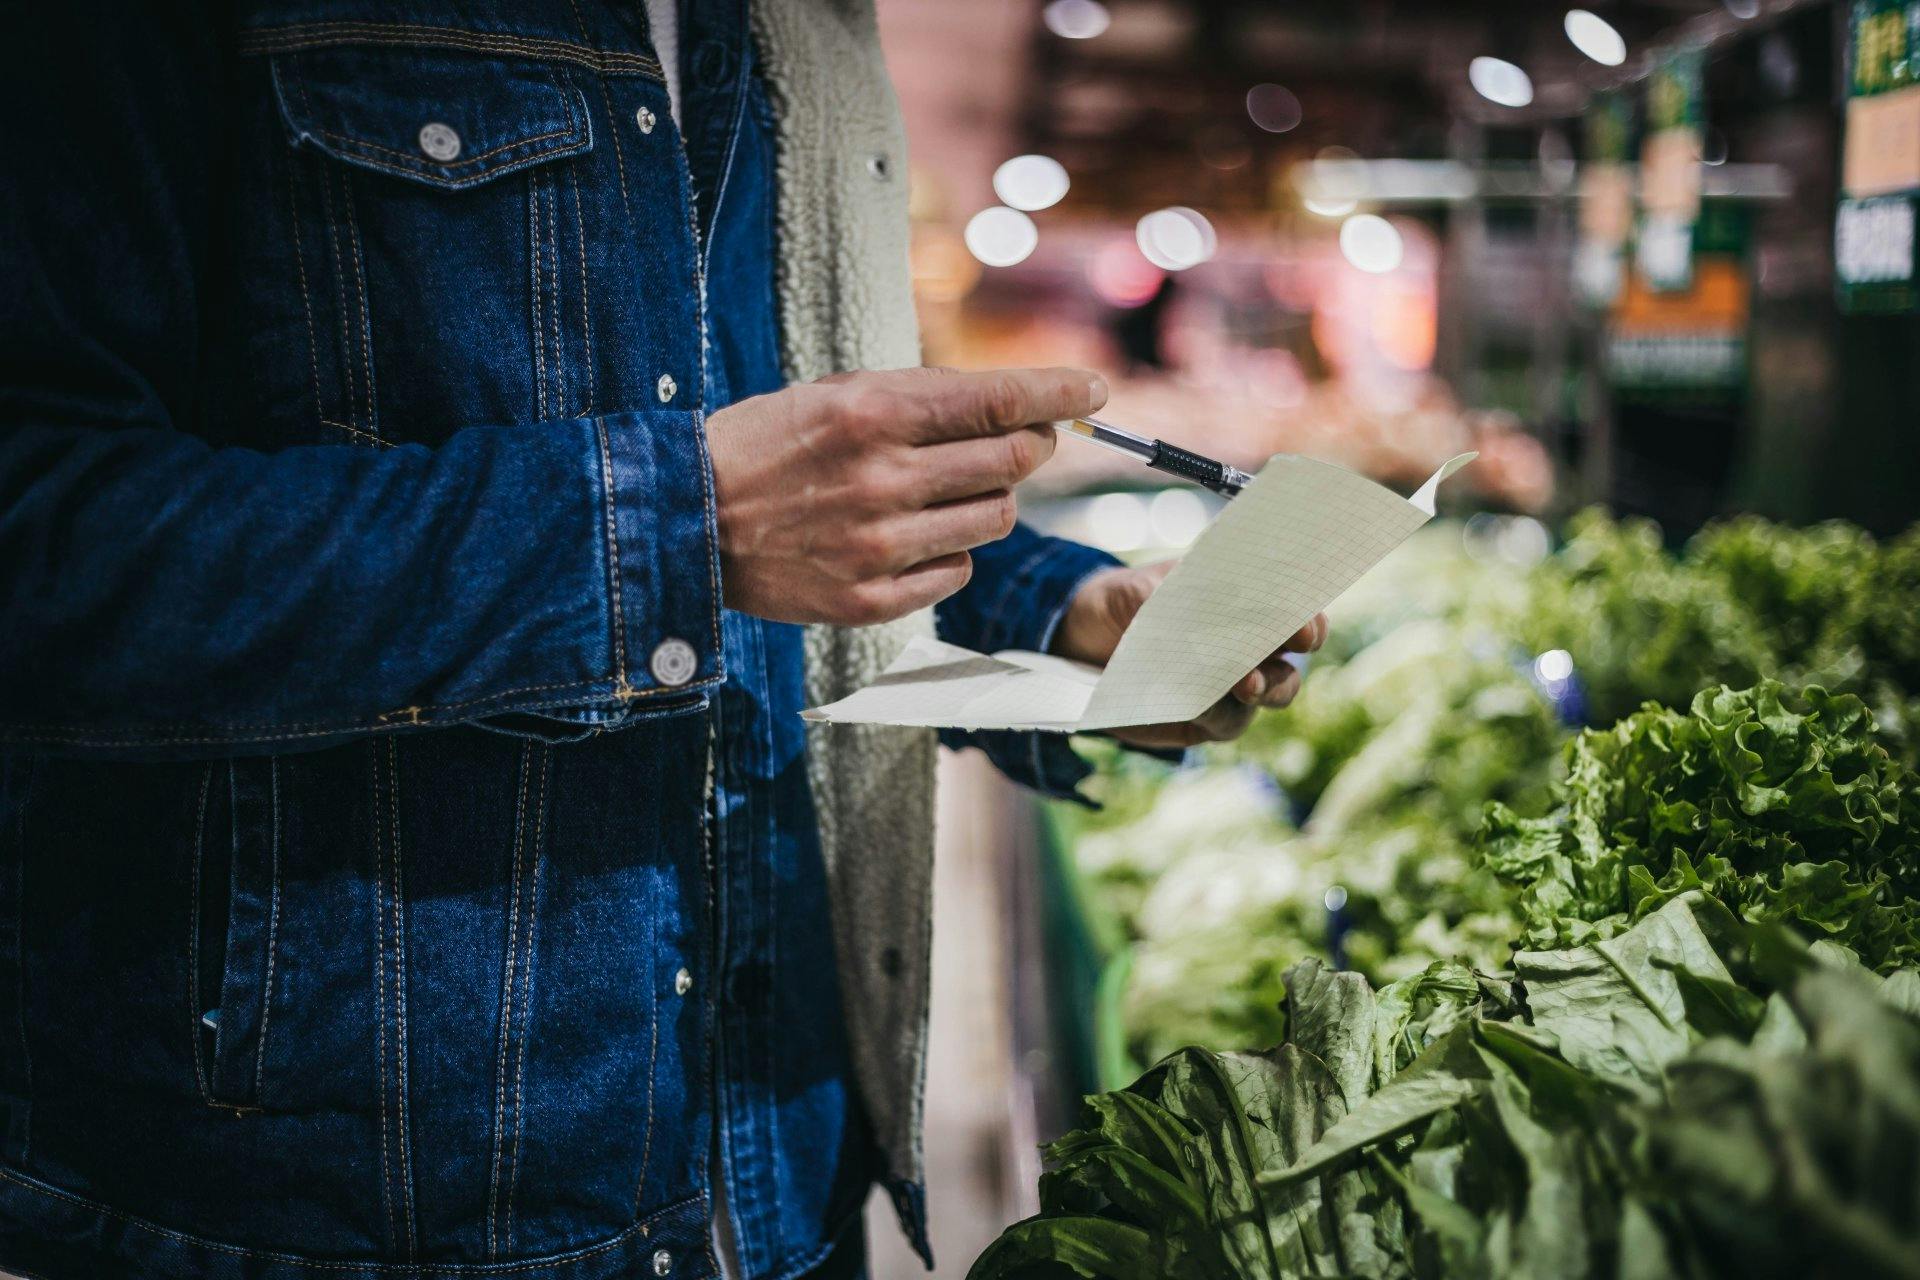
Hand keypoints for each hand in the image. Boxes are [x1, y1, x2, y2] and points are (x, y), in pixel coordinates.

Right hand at [706, 366, 1104, 624]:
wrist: (688, 526)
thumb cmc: (767, 447)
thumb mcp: (834, 394)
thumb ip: (921, 397)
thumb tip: (1013, 405)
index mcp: (874, 415)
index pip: (999, 401)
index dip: (1059, 394)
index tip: (1093, 390)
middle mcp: (883, 480)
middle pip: (1012, 462)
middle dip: (1027, 446)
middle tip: (1013, 442)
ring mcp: (879, 546)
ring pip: (995, 520)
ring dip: (988, 500)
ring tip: (942, 492)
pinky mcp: (872, 600)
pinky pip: (957, 571)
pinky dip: (949, 551)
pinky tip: (911, 536)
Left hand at [1051, 560, 1327, 748]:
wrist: (1086, 636)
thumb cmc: (1127, 599)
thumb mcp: (1139, 588)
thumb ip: (1166, 600)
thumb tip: (1189, 622)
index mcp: (1250, 607)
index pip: (1296, 616)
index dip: (1307, 624)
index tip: (1302, 631)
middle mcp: (1252, 650)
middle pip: (1288, 666)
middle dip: (1281, 669)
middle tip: (1260, 670)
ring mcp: (1231, 689)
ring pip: (1268, 698)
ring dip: (1258, 694)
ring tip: (1241, 688)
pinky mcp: (1206, 719)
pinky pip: (1227, 721)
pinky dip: (1217, 714)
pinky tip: (1199, 706)